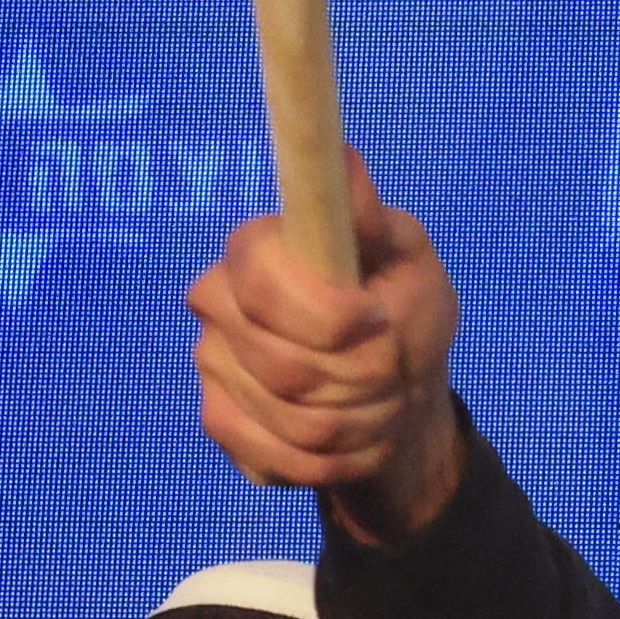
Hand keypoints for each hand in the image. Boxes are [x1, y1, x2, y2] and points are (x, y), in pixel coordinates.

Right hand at [187, 186, 465, 538]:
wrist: (395, 391)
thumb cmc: (401, 309)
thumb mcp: (407, 256)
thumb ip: (371, 220)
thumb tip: (341, 158)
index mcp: (256, 250)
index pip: (261, 281)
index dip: (327, 315)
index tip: (376, 318)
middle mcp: (217, 304)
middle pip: (282, 365)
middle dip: (361, 379)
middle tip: (393, 370)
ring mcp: (212, 367)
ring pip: (291, 420)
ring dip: (360, 422)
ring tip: (385, 403)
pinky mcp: (222, 423)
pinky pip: (277, 458)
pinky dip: (336, 460)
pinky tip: (356, 439)